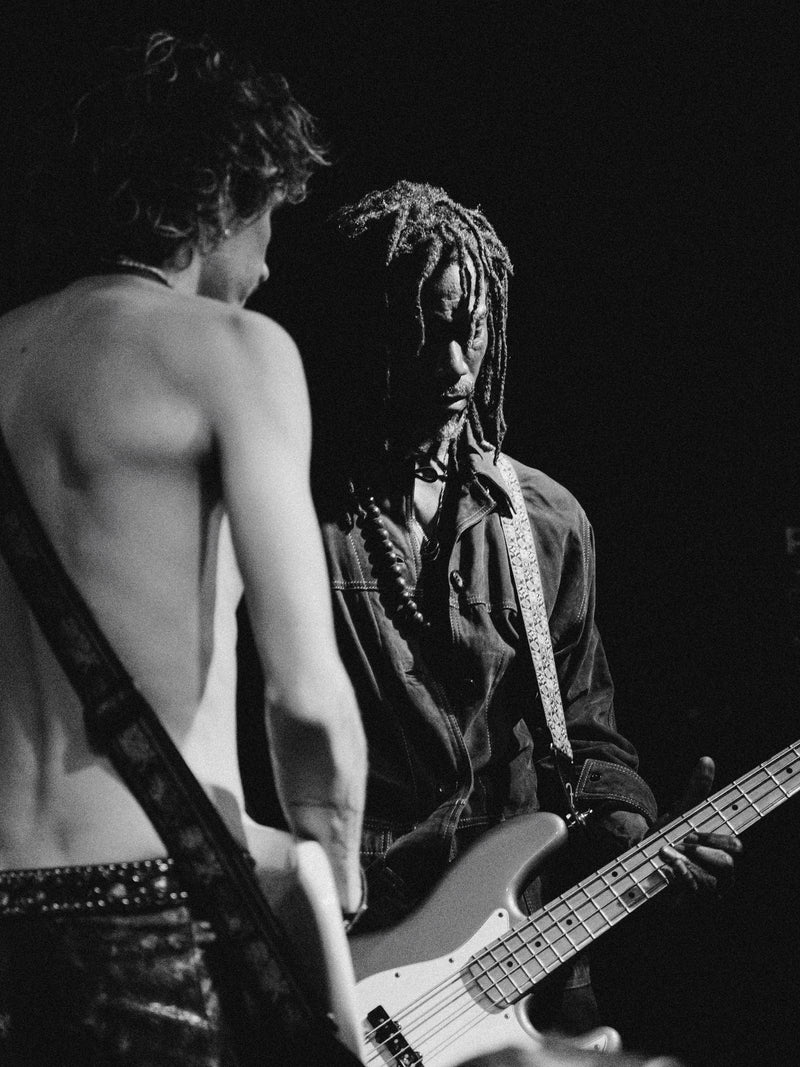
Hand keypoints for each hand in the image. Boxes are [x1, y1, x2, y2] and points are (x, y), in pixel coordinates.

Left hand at [656, 757, 742, 900]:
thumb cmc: (666, 835)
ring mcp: (704, 891)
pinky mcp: (687, 903)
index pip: (735, 846)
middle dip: (701, 852)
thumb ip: (696, 791)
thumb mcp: (681, 812)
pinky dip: (678, 879)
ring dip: (684, 864)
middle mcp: (718, 873)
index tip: (693, 831)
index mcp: (721, 850)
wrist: (637, 857)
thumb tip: (707, 759)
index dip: (716, 838)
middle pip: (726, 866)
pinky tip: (665, 871)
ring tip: (664, 853)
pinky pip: (691, 896)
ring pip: (708, 882)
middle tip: (680, 842)